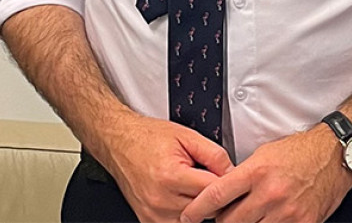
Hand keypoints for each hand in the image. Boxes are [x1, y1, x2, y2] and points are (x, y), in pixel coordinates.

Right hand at [94, 113, 232, 222]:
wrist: (119, 142)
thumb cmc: (148, 137)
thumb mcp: (186, 136)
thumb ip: (214, 155)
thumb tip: (233, 172)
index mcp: (171, 176)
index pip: (213, 192)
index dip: (224, 183)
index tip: (227, 177)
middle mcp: (160, 200)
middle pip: (206, 209)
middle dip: (211, 195)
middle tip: (206, 177)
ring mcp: (153, 214)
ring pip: (194, 220)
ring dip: (198, 206)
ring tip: (191, 186)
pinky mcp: (148, 221)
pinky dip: (184, 213)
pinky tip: (181, 196)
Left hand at [178, 126, 351, 222]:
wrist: (334, 156)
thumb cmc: (299, 152)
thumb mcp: (263, 155)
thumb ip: (242, 176)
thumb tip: (220, 196)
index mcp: (257, 172)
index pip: (216, 196)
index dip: (196, 211)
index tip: (187, 217)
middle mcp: (270, 194)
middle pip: (229, 221)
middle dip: (222, 221)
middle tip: (223, 216)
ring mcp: (287, 213)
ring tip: (249, 216)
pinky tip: (266, 221)